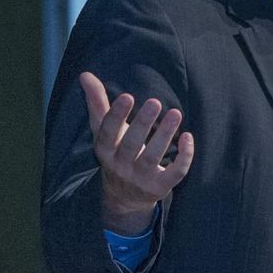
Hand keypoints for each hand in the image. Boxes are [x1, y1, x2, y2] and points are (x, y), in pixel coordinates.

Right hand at [80, 71, 195, 234]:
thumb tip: (85, 74)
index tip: (127, 96)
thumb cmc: (116, 152)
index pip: (107, 133)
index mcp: (105, 150)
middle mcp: (120, 166)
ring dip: (164, 136)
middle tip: (156, 102)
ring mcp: (140, 179)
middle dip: (142, 124)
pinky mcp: (159, 187)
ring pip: (152, 158)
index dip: (116, 116)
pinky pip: (173, 174)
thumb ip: (97, 102)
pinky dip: (183, 158)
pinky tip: (188, 136)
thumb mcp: (104, 130)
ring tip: (176, 113)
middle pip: (131, 145)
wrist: (123, 198)